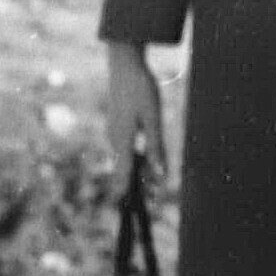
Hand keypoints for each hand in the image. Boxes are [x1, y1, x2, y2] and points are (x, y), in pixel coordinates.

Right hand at [105, 42, 167, 190]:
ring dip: (143, 171)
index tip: (133, 211)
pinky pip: (129, 148)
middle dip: (141, 186)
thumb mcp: (154, 118)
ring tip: (157, 187)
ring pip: (129, 158)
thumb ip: (157, 147)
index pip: (125, 175)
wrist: (125, 64)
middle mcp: (115, 139)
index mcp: (123, 140)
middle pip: (127, 169)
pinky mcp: (118, 126)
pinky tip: (149, 160)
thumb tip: (161, 175)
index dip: (129, 194)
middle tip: (156, 201)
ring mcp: (115, 132)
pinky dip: (139, 157)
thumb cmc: (141, 89)